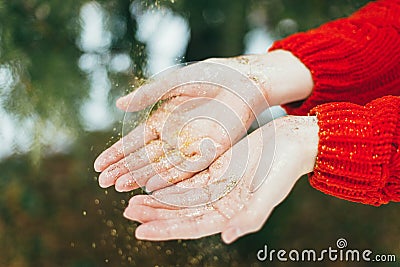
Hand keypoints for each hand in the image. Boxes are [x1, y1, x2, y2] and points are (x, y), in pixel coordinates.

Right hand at [94, 50, 312, 191]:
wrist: (242, 79)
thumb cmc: (209, 76)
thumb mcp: (173, 83)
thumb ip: (148, 95)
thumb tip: (118, 106)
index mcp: (163, 121)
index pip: (134, 142)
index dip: (116, 153)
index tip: (98, 165)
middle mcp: (174, 137)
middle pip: (143, 157)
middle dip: (122, 169)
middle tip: (102, 182)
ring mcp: (190, 145)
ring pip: (159, 165)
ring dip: (139, 177)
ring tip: (119, 187)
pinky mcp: (208, 150)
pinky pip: (184, 167)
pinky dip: (166, 176)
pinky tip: (150, 185)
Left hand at [123, 116, 318, 242]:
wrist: (290, 142)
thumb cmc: (284, 169)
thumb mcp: (270, 193)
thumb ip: (250, 217)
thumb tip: (226, 236)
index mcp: (231, 214)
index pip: (192, 226)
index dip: (166, 229)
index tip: (140, 231)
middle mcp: (219, 202)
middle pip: (180, 213)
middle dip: (154, 214)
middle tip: (128, 212)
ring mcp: (215, 185)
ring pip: (180, 196)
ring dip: (157, 199)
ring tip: (132, 201)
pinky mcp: (213, 168)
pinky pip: (186, 177)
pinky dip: (168, 181)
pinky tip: (151, 181)